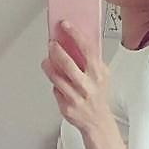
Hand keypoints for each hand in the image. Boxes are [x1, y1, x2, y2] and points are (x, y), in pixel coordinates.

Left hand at [41, 21, 112, 136]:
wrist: (98, 122)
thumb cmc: (98, 96)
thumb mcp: (102, 75)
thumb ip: (91, 60)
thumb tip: (77, 41)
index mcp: (98, 74)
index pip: (86, 49)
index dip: (75, 34)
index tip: (65, 25)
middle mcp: (87, 86)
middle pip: (68, 64)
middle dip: (57, 51)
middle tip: (51, 44)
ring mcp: (76, 98)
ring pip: (57, 78)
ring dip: (49, 67)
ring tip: (46, 60)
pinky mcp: (66, 107)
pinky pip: (56, 91)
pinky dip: (54, 84)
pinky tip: (56, 80)